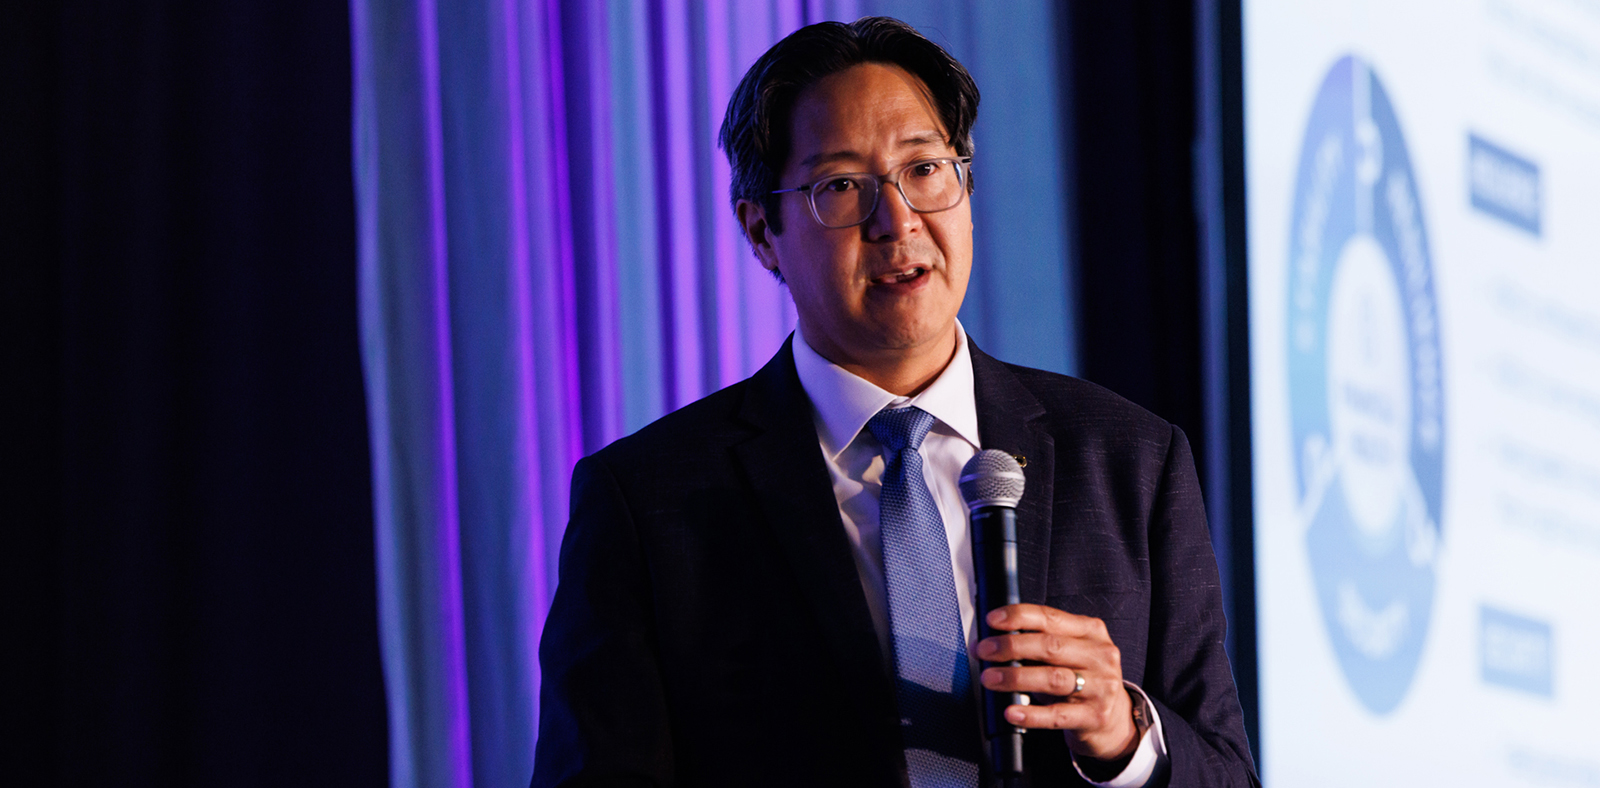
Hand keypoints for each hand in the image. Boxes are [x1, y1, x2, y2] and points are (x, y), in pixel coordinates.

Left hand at [975, 603, 1138, 762]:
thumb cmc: (1082, 680)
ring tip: (989, 679)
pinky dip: (1031, 714)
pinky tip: (1012, 711)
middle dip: (1011, 646)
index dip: (1019, 616)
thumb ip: (1040, 643)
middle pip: (1050, 646)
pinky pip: (1057, 715)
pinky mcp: (1095, 716)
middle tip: (984, 651)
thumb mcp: (1069, 654)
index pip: (1051, 617)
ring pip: (1053, 678)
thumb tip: (994, 640)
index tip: (992, 620)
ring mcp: (1102, 687)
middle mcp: (1100, 655)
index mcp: (1091, 631)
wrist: (1113, 720)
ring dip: (1015, 677)